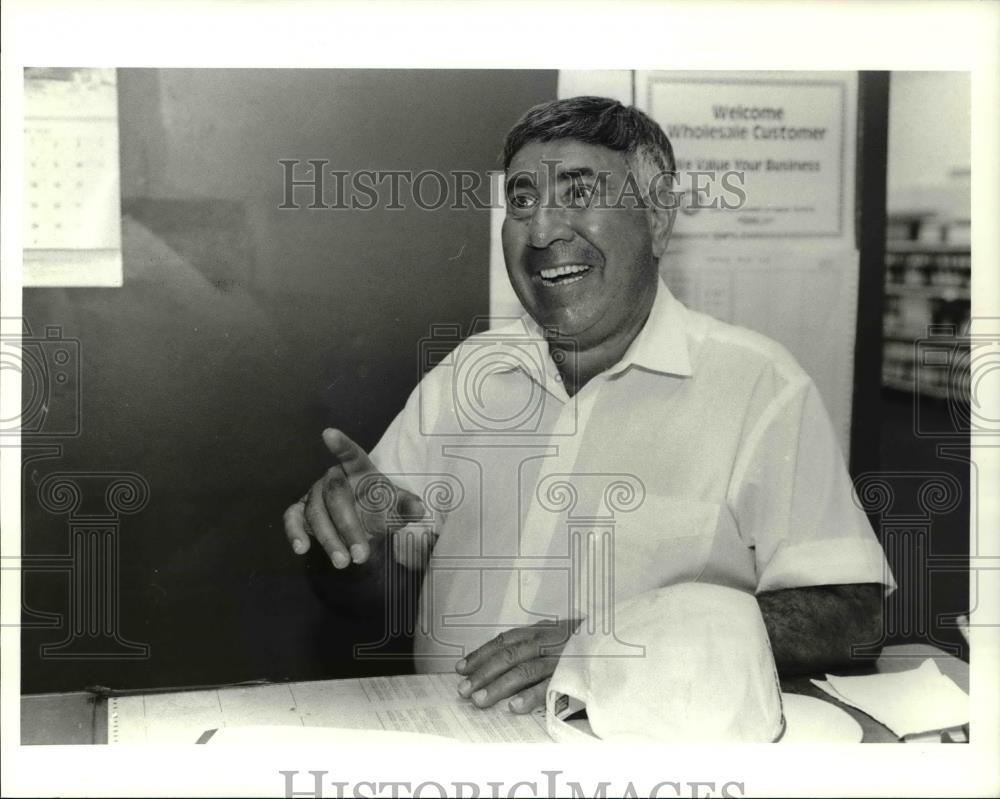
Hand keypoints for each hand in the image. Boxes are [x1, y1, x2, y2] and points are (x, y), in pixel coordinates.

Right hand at [283, 428, 426, 568]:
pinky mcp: (300, 511)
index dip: (341, 445)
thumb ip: (407, 507)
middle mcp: (334, 478)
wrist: (365, 525)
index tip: (328, 433)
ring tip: (343, 562)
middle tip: (361, 555)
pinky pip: (292, 518)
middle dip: (348, 527)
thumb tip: (420, 509)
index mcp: (359, 470)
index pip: (351, 455)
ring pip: (316, 513)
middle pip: (336, 496)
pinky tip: (301, 548)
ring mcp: (315, 494)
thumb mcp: (397, 509)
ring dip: (329, 539)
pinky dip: (294, 532)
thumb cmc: (380, 509)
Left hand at [455, 619, 581, 713]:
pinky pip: (550, 685)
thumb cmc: (587, 641)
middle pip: (510, 655)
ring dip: (500, 686)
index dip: (481, 653)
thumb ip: (535, 640)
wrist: (622, 642)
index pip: (505, 640)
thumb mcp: (560, 632)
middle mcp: (549, 641)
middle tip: (464, 690)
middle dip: (483, 672)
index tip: (461, 668)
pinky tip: (514, 708)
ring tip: (481, 701)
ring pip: (524, 670)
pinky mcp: (575, 674)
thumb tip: (500, 654)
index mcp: (543, 630)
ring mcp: (561, 657)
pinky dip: (531, 697)